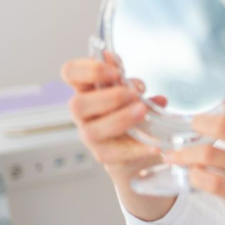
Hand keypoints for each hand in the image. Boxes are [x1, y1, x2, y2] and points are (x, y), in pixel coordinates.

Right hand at [61, 53, 166, 175]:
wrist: (141, 144)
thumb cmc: (131, 111)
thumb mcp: (133, 92)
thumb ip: (130, 82)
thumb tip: (134, 80)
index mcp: (88, 90)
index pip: (70, 73)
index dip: (87, 69)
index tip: (114, 70)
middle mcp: (84, 113)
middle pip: (77, 105)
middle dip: (108, 97)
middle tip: (133, 94)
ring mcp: (91, 136)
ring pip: (92, 131)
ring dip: (120, 119)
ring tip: (143, 111)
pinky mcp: (105, 155)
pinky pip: (116, 154)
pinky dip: (137, 148)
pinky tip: (154, 144)